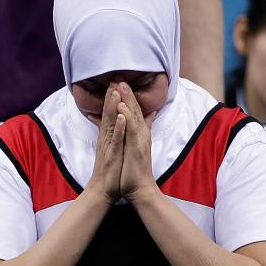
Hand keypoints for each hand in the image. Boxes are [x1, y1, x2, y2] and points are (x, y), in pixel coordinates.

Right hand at [83, 85, 124, 202]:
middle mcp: (106, 138)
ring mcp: (108, 146)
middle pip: (107, 113)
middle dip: (111, 96)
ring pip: (110, 123)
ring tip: (114, 91)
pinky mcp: (111, 155)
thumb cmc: (111, 171)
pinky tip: (120, 117)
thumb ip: (118, 135)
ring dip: (112, 107)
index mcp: (108, 136)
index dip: (113, 98)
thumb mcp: (116, 149)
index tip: (116, 82)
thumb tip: (122, 123)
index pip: (110, 113)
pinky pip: (115, 139)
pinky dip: (118, 128)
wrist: (103, 190)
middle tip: (114, 78)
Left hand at [116, 82, 157, 200]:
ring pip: (134, 116)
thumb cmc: (135, 170)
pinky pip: (132, 131)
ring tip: (121, 85)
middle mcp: (141, 134)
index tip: (120, 81)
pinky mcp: (137, 149)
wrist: (140, 189)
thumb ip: (140, 132)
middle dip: (127, 92)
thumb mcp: (136, 147)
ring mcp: (140, 141)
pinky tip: (123, 108)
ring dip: (128, 100)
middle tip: (120, 76)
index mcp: (139, 134)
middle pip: (135, 109)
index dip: (128, 96)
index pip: (134, 111)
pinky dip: (128, 118)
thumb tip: (145, 120)